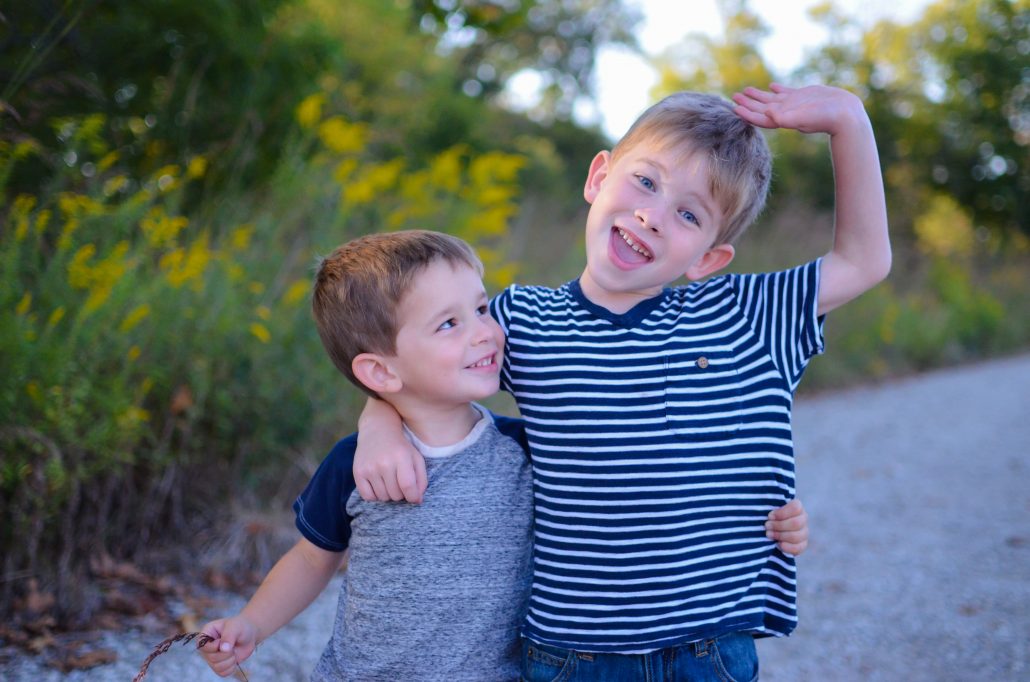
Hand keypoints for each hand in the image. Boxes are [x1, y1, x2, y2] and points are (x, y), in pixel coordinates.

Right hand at [199, 616, 258, 676]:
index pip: (201, 646)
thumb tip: (223, 649)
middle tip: (233, 646)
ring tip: (234, 651)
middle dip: (226, 653)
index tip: (222, 641)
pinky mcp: (219, 665)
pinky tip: (234, 659)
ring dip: (230, 660)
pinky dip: (231, 668)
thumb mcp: (235, 627)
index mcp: (206, 634)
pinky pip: (222, 673)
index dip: (214, 647)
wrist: (249, 634)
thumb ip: (228, 636)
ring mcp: (212, 657)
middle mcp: (207, 647)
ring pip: (216, 667)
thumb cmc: (240, 627)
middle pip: (211, 658)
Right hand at [354, 398, 426, 502]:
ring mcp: (369, 468)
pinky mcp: (358, 472)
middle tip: (400, 483)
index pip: (408, 486)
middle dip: (401, 493)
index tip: (415, 498)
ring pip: (383, 497)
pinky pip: (368, 497)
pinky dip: (375, 496)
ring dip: (388, 494)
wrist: (378, 430)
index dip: (413, 497)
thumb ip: (421, 479)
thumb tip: (417, 500)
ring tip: (389, 482)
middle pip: (396, 495)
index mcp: (401, 457)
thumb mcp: (416, 457)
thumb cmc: (401, 447)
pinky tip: (379, 485)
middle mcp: (384, 462)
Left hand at [732, 82, 866, 136]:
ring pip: (771, 100)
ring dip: (758, 96)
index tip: (733, 107)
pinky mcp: (803, 96)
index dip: (746, 113)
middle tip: (733, 96)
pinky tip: (771, 86)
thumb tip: (768, 113)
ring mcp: (794, 104)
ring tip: (745, 90)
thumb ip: (785, 117)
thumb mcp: (803, 118)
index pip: (759, 118)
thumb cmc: (824, 118)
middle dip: (747, 103)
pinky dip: (777, 90)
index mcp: (782, 119)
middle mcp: (785, 112)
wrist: (845, 114)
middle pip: (761, 108)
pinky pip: (786, 93)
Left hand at [766, 498, 808, 555]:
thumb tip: (760, 500)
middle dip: (778, 526)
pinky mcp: (802, 544)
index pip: (796, 507)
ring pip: (797, 536)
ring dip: (780, 536)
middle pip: (796, 523)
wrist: (768, 529)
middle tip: (766, 526)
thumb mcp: (766, 507)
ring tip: (768, 534)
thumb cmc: (766, 515)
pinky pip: (799, 548)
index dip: (782, 513)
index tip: (769, 516)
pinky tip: (778, 544)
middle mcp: (803, 519)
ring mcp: (804, 532)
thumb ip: (767, 503)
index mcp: (796, 507)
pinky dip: (787, 547)